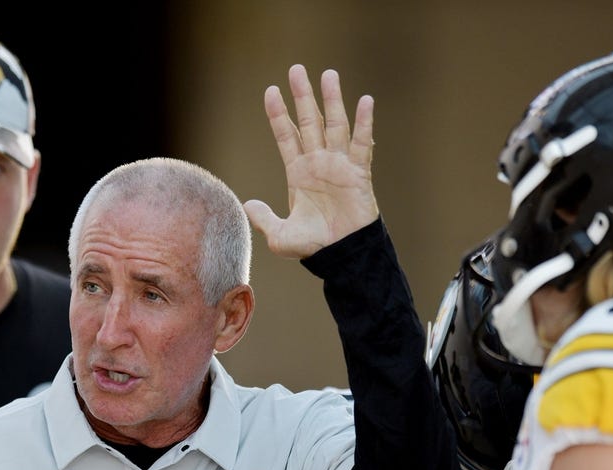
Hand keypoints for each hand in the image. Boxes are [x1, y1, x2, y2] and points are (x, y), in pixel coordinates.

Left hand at [244, 64, 378, 258]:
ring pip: (334, 125)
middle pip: (309, 121)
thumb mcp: (280, 236)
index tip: (270, 91)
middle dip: (302, 96)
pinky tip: (365, 101)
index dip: (278, 114)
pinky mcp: (358, 173)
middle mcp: (318, 163)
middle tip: (296, 69)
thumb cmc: (314, 246)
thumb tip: (247, 204)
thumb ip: (263, 219)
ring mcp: (338, 165)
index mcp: (298, 173)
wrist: (341, 256)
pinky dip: (364, 123)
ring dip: (331, 100)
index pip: (286, 136)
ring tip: (328, 74)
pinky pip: (362, 144)